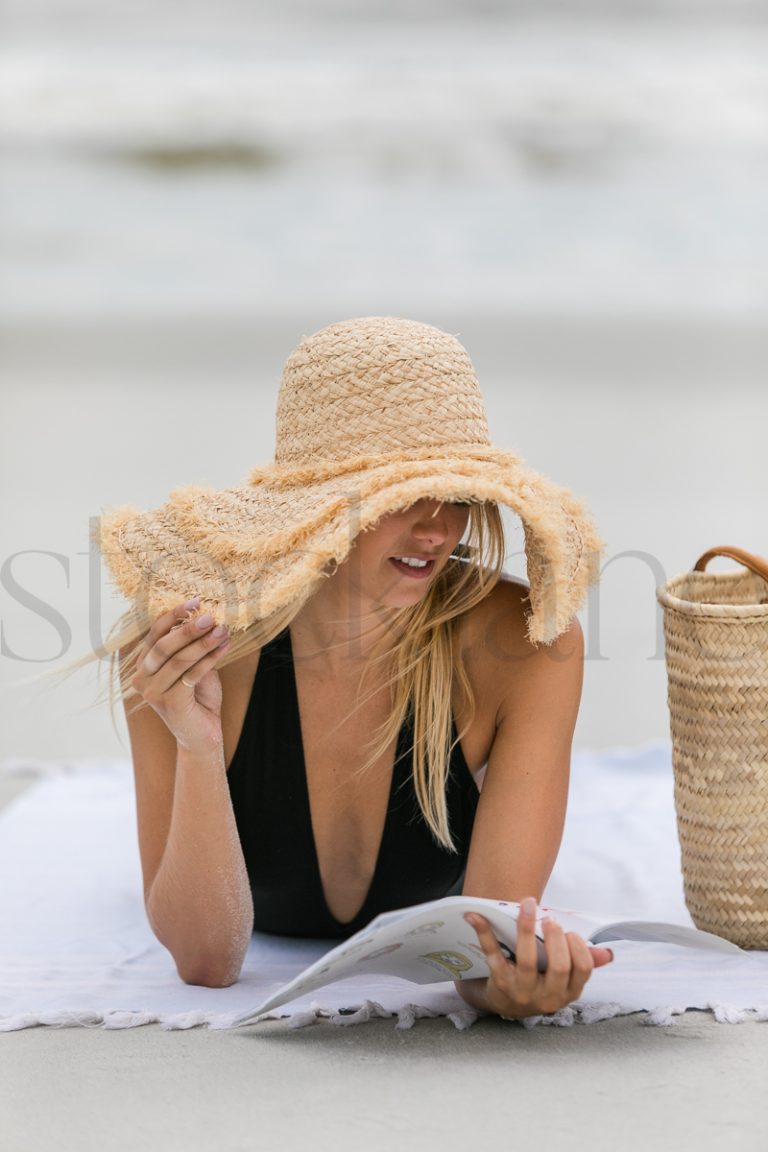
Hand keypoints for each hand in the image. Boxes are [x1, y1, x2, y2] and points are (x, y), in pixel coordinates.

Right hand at [130, 597, 229, 750]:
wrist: (202, 734)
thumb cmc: (198, 697)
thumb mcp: (192, 666)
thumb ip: (191, 645)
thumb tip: (205, 614)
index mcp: (144, 665)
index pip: (154, 634)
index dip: (173, 616)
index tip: (195, 601)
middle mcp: (142, 678)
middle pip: (164, 645)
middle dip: (188, 628)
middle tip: (211, 616)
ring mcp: (153, 693)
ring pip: (179, 659)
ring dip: (204, 642)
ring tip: (223, 629)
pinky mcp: (171, 703)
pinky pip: (192, 675)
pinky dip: (210, 659)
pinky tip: (226, 647)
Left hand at [459, 897, 613, 1019]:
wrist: (503, 1002)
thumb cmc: (539, 981)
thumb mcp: (562, 979)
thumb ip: (582, 964)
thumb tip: (608, 954)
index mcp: (567, 993)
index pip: (582, 970)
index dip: (578, 947)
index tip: (569, 931)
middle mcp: (547, 997)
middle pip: (558, 966)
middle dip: (556, 938)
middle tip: (549, 920)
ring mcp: (522, 992)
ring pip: (527, 961)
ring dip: (527, 929)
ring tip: (528, 905)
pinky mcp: (498, 984)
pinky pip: (493, 956)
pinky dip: (484, 933)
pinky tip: (475, 915)